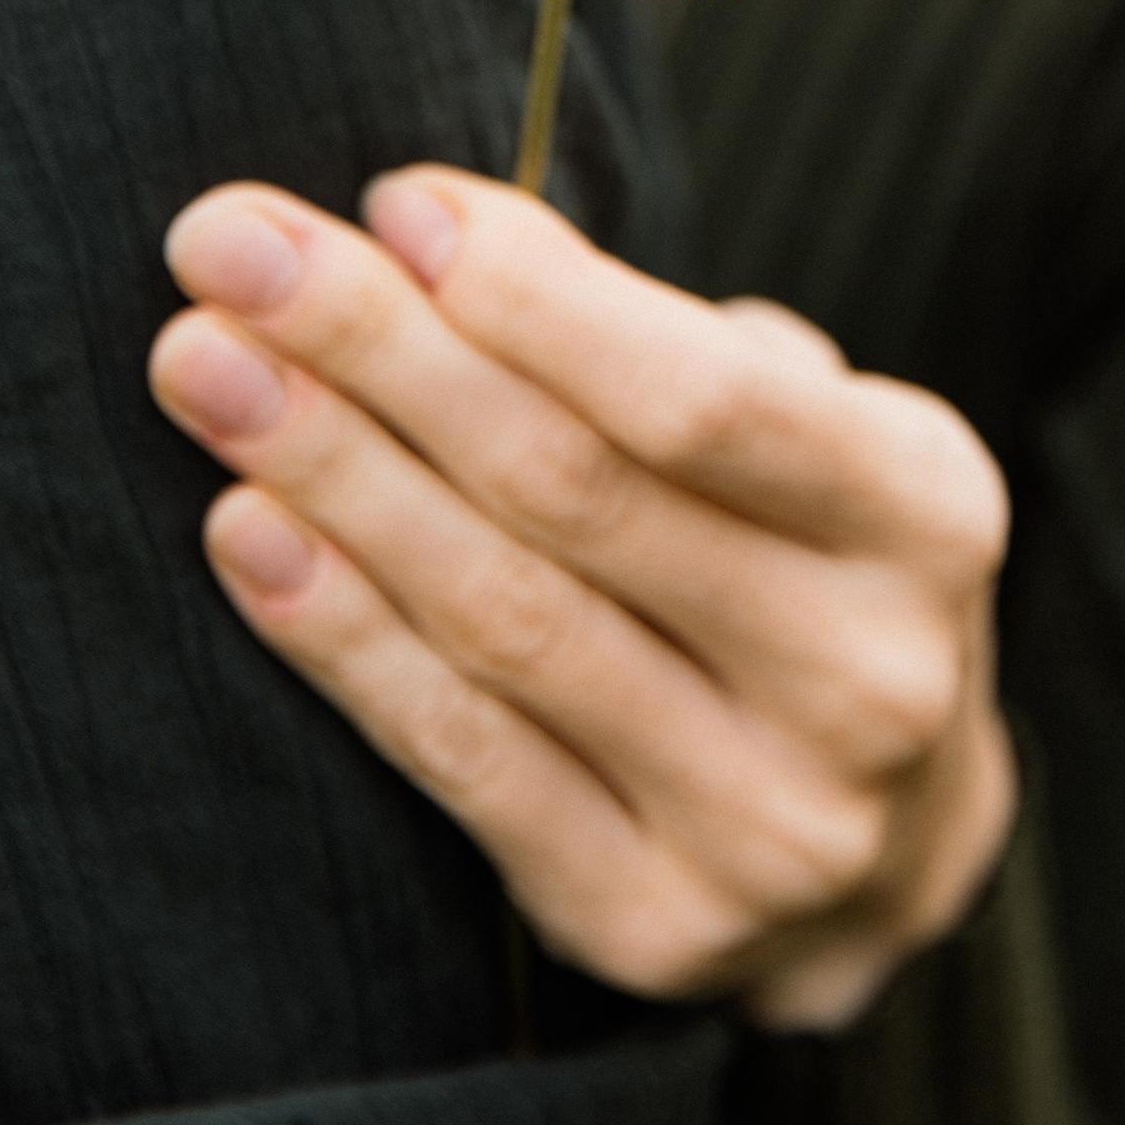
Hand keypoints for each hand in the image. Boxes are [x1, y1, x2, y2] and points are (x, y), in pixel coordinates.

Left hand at [148, 168, 1013, 1027]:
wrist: (894, 844)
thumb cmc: (806, 556)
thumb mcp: (809, 430)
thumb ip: (657, 345)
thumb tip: (421, 236)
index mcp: (927, 515)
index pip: (701, 397)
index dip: (536, 297)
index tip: (391, 201)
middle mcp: (863, 679)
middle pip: (570, 492)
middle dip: (379, 348)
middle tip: (227, 248)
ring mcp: (759, 823)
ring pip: (497, 620)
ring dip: (328, 473)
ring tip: (198, 366)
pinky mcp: (646, 924)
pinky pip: (460, 758)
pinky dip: (338, 634)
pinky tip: (243, 528)